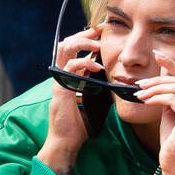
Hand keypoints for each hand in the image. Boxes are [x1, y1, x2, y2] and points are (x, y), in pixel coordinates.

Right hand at [39, 24, 106, 170]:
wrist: (66, 144)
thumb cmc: (80, 127)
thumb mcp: (94, 102)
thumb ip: (99, 88)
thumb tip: (115, 78)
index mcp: (68, 77)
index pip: (74, 49)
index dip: (88, 38)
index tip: (103, 31)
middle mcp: (61, 76)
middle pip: (66, 43)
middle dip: (85, 34)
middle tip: (101, 30)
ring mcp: (59, 81)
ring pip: (64, 49)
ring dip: (82, 42)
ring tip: (97, 44)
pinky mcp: (60, 90)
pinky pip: (70, 67)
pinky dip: (84, 63)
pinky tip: (97, 67)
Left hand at [134, 52, 174, 174]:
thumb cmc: (173, 139)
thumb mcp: (171, 110)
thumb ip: (170, 91)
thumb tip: (163, 69)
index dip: (172, 65)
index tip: (156, 55)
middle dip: (157, 80)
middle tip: (140, 84)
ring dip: (154, 89)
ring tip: (139, 94)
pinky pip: (171, 99)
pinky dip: (156, 98)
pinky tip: (146, 102)